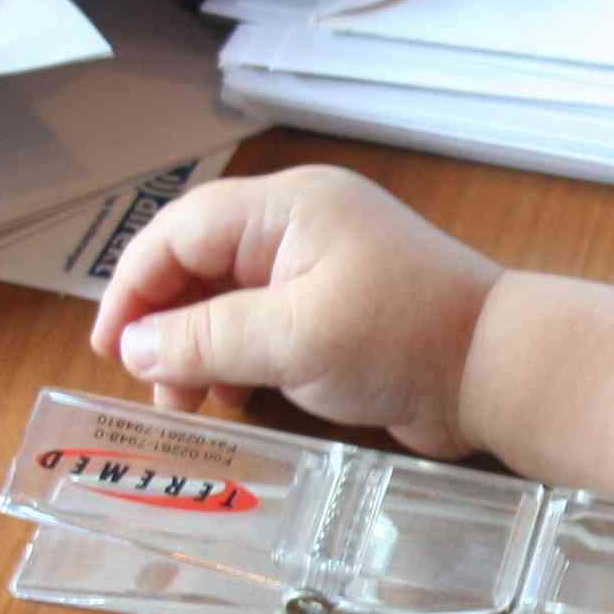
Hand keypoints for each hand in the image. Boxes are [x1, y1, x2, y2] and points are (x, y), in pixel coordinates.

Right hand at [90, 166, 502, 458]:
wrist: (502, 372)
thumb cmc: (404, 339)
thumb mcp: (293, 337)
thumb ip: (206, 338)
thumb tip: (135, 348)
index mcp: (288, 208)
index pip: (181, 231)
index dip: (135, 285)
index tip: (112, 347)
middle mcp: (300, 229)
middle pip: (200, 265)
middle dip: (167, 324)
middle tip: (153, 388)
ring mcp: (321, 271)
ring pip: (230, 301)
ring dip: (199, 350)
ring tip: (190, 405)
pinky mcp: (339, 315)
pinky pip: (266, 329)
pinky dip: (240, 361)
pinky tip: (233, 399)